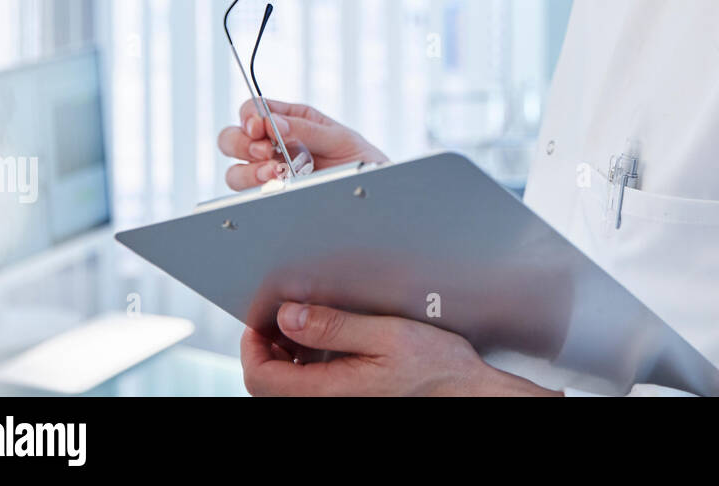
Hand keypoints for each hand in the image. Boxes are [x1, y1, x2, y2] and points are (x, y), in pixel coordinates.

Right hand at [217, 99, 388, 189]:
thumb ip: (306, 129)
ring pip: (234, 170)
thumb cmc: (360, 158)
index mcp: (291, 119)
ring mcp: (271, 171)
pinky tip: (280, 185)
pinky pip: (248, 193)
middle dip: (242, 144)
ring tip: (276, 173)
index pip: (254, 110)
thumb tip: (274, 123)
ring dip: (249, 171)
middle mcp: (275, 144)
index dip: (249, 116)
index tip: (259, 126)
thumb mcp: (340, 138)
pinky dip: (258, 188)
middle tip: (266, 151)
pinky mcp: (273, 194)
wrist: (374, 189)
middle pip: (233, 138)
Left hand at [240, 303, 562, 395]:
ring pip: (289, 386)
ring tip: (303, 323)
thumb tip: (290, 316)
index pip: (261, 377)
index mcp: (329, 392)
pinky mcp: (350, 399)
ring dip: (287, 354)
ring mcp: (339, 403)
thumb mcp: (387, 333)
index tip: (260, 318)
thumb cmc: (437, 370)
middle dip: (268, 346)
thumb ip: (334, 325)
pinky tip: (325, 343)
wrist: (466, 393)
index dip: (252, 345)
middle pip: (270, 383)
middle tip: (281, 315)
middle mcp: (329, 403)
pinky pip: (312, 386)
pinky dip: (307, 363)